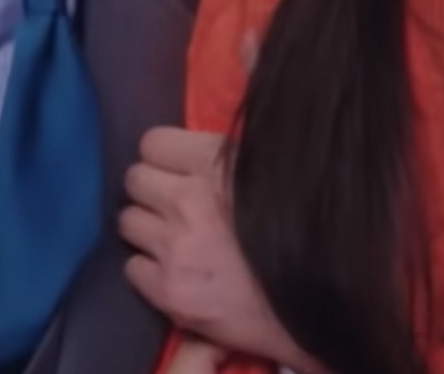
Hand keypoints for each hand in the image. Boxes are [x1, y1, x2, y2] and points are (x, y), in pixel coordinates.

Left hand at [121, 127, 316, 371]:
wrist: (316, 301)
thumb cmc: (300, 230)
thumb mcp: (270, 172)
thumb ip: (228, 157)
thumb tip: (195, 149)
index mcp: (216, 162)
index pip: (152, 142)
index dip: (165, 158)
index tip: (178, 172)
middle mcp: (188, 199)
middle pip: (134, 179)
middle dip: (152, 191)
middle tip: (175, 207)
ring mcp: (174, 247)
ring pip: (128, 221)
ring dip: (148, 229)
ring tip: (174, 240)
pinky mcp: (168, 291)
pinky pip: (132, 268)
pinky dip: (150, 270)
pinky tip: (176, 273)